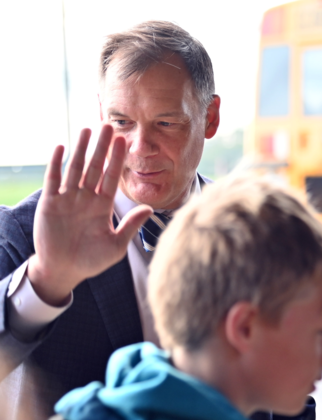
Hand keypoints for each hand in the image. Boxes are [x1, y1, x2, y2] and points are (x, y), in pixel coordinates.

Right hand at [27, 126, 151, 305]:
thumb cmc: (92, 260)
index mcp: (103, 205)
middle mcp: (86, 198)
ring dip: (81, 149)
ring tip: (87, 129)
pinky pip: (53, 180)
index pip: (112, 177)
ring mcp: (68, 199)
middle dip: (101, 146)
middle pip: (95, 166)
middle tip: (108, 125)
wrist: (64, 271)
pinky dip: (56, 163)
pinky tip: (61, 147)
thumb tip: (150, 208)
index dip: (117, 159)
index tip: (124, 140)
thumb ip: (131, 225)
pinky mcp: (50, 203)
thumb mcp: (116, 244)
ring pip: (76, 168)